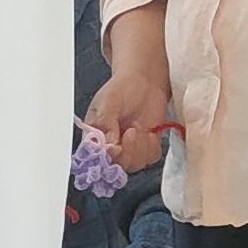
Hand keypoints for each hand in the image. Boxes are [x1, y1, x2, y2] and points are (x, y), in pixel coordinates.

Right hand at [85, 52, 175, 175]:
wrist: (145, 82)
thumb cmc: (122, 88)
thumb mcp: (108, 102)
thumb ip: (105, 123)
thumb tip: (108, 143)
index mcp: (95, 137)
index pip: (96, 158)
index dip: (108, 157)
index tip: (116, 147)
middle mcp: (110, 147)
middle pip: (117, 166)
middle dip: (128, 151)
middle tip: (131, 130)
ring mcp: (129, 150)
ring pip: (135, 164)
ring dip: (141, 146)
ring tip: (139, 126)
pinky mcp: (146, 149)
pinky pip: (150, 158)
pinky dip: (152, 145)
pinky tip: (148, 131)